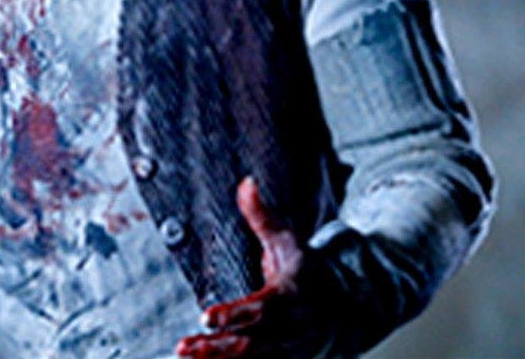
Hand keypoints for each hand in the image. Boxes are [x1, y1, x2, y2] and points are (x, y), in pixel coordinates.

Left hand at [175, 176, 337, 357]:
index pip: (261, 309)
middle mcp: (288, 330)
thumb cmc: (304, 270)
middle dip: (216, 348)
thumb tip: (246, 182)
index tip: (205, 318)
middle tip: (184, 345)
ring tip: (184, 353)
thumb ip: (262, 217)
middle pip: (251, 345)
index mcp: (291, 296)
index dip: (234, 314)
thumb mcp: (286, 241)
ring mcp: (284, 351)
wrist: (340, 306)